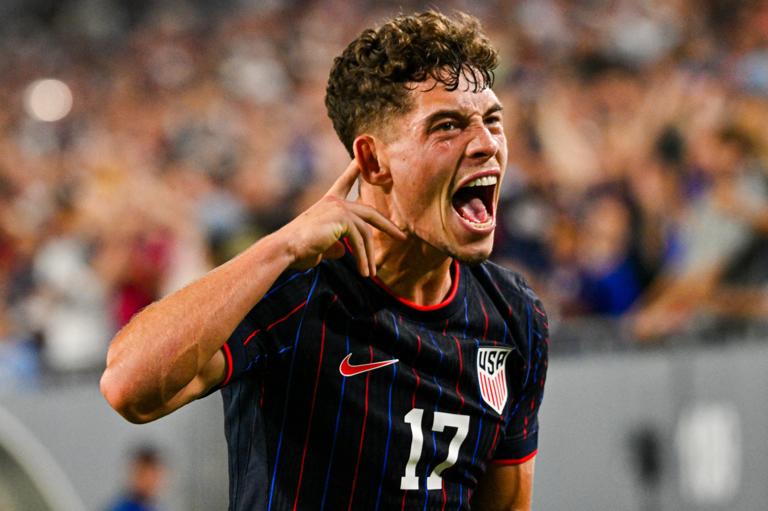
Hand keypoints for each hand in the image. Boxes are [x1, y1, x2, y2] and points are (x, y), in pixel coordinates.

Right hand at [279, 160, 405, 275]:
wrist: (285, 249)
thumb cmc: (298, 249)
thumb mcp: (321, 246)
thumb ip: (334, 245)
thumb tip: (343, 250)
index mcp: (328, 203)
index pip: (345, 182)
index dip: (354, 169)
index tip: (363, 157)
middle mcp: (335, 202)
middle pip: (370, 213)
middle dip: (387, 226)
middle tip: (401, 236)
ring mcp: (339, 208)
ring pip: (366, 232)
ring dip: (370, 255)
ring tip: (371, 273)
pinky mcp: (342, 219)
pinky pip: (360, 241)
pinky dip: (363, 258)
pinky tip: (363, 272)